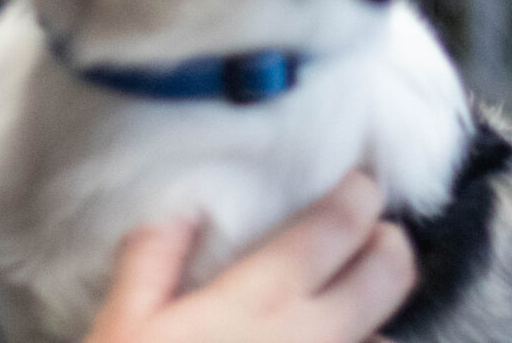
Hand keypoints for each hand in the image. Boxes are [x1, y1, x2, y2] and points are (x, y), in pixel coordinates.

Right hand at [85, 171, 415, 342]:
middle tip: (378, 234)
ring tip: (359, 306)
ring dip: (380, 317)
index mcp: (259, 300)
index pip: (335, 227)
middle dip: (391, 244)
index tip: (363, 183)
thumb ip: (151, 261)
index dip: (359, 196)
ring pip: (387, 339)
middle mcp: (313, 339)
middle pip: (388, 275)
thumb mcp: (120, 329)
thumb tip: (181, 211)